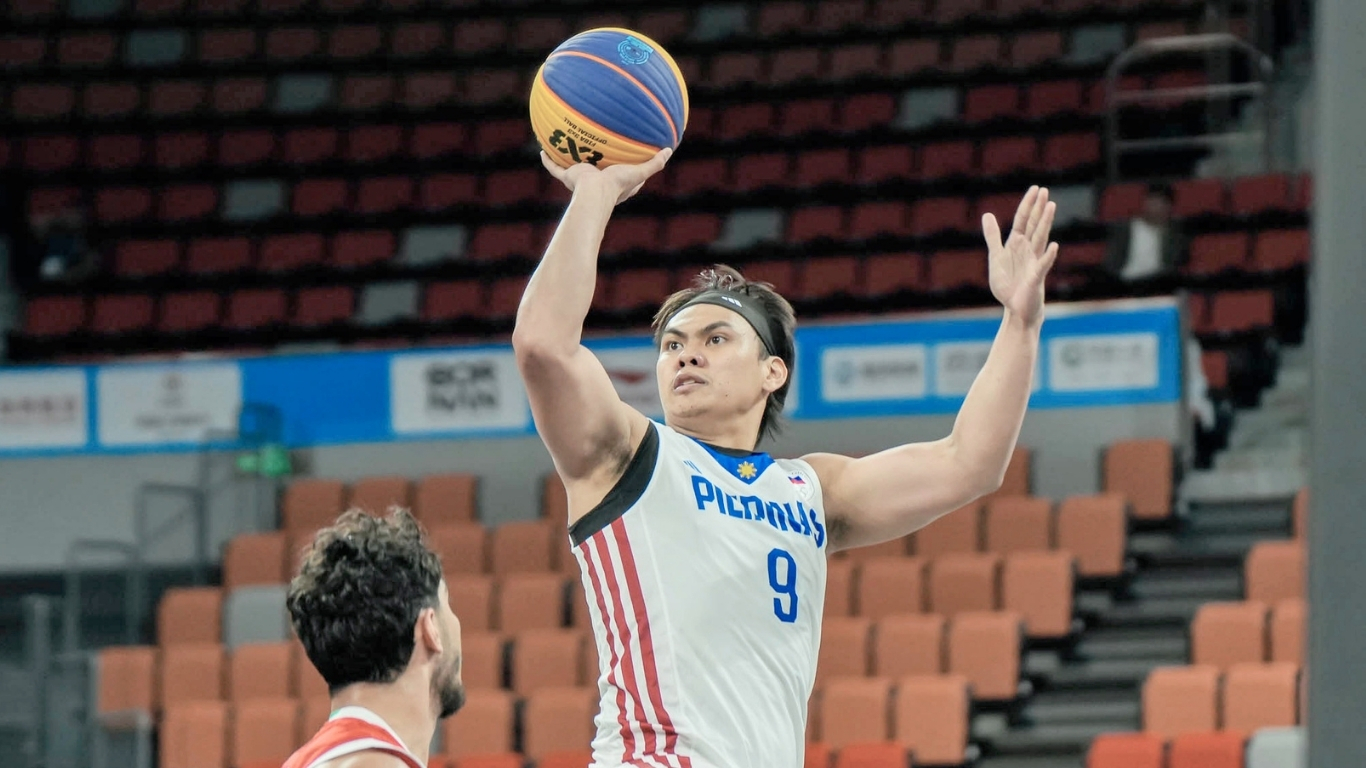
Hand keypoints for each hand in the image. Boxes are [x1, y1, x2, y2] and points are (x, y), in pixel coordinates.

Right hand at [540, 148, 671, 205]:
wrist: (594, 192)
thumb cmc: (617, 185)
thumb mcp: (640, 172)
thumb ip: (655, 163)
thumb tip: (670, 150)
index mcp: (611, 184)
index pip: (618, 175)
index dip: (623, 166)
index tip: (626, 156)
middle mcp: (594, 181)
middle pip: (593, 169)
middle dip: (593, 161)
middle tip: (593, 148)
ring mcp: (579, 179)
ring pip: (571, 167)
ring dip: (566, 158)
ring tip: (563, 144)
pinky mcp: (567, 177)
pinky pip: (554, 167)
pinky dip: (547, 159)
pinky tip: (542, 149)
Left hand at [982, 185, 1059, 326]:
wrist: (1016, 309)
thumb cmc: (1009, 284)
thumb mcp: (996, 256)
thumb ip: (992, 236)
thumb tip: (987, 214)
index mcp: (1017, 244)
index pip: (1023, 220)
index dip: (1028, 204)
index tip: (1035, 188)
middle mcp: (1028, 249)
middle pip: (1034, 225)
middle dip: (1038, 208)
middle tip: (1045, 190)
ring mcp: (1034, 262)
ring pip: (1040, 239)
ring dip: (1045, 223)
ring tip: (1051, 207)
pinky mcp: (1036, 277)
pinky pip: (1043, 265)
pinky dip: (1048, 256)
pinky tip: (1053, 246)